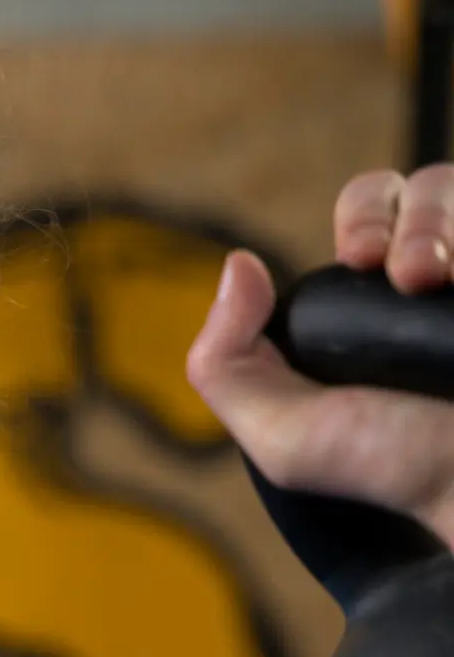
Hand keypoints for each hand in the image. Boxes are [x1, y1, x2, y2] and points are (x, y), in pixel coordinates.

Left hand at [187, 165, 453, 547]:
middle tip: (408, 270)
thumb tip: (238, 262)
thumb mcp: (280, 434)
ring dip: (444, 218)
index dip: (365, 215)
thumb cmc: (390, 469)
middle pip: (426, 187)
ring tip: (439, 278)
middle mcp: (440, 282)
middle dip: (410, 211)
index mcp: (375, 304)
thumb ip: (225, 360)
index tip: (361, 257)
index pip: (374, 212)